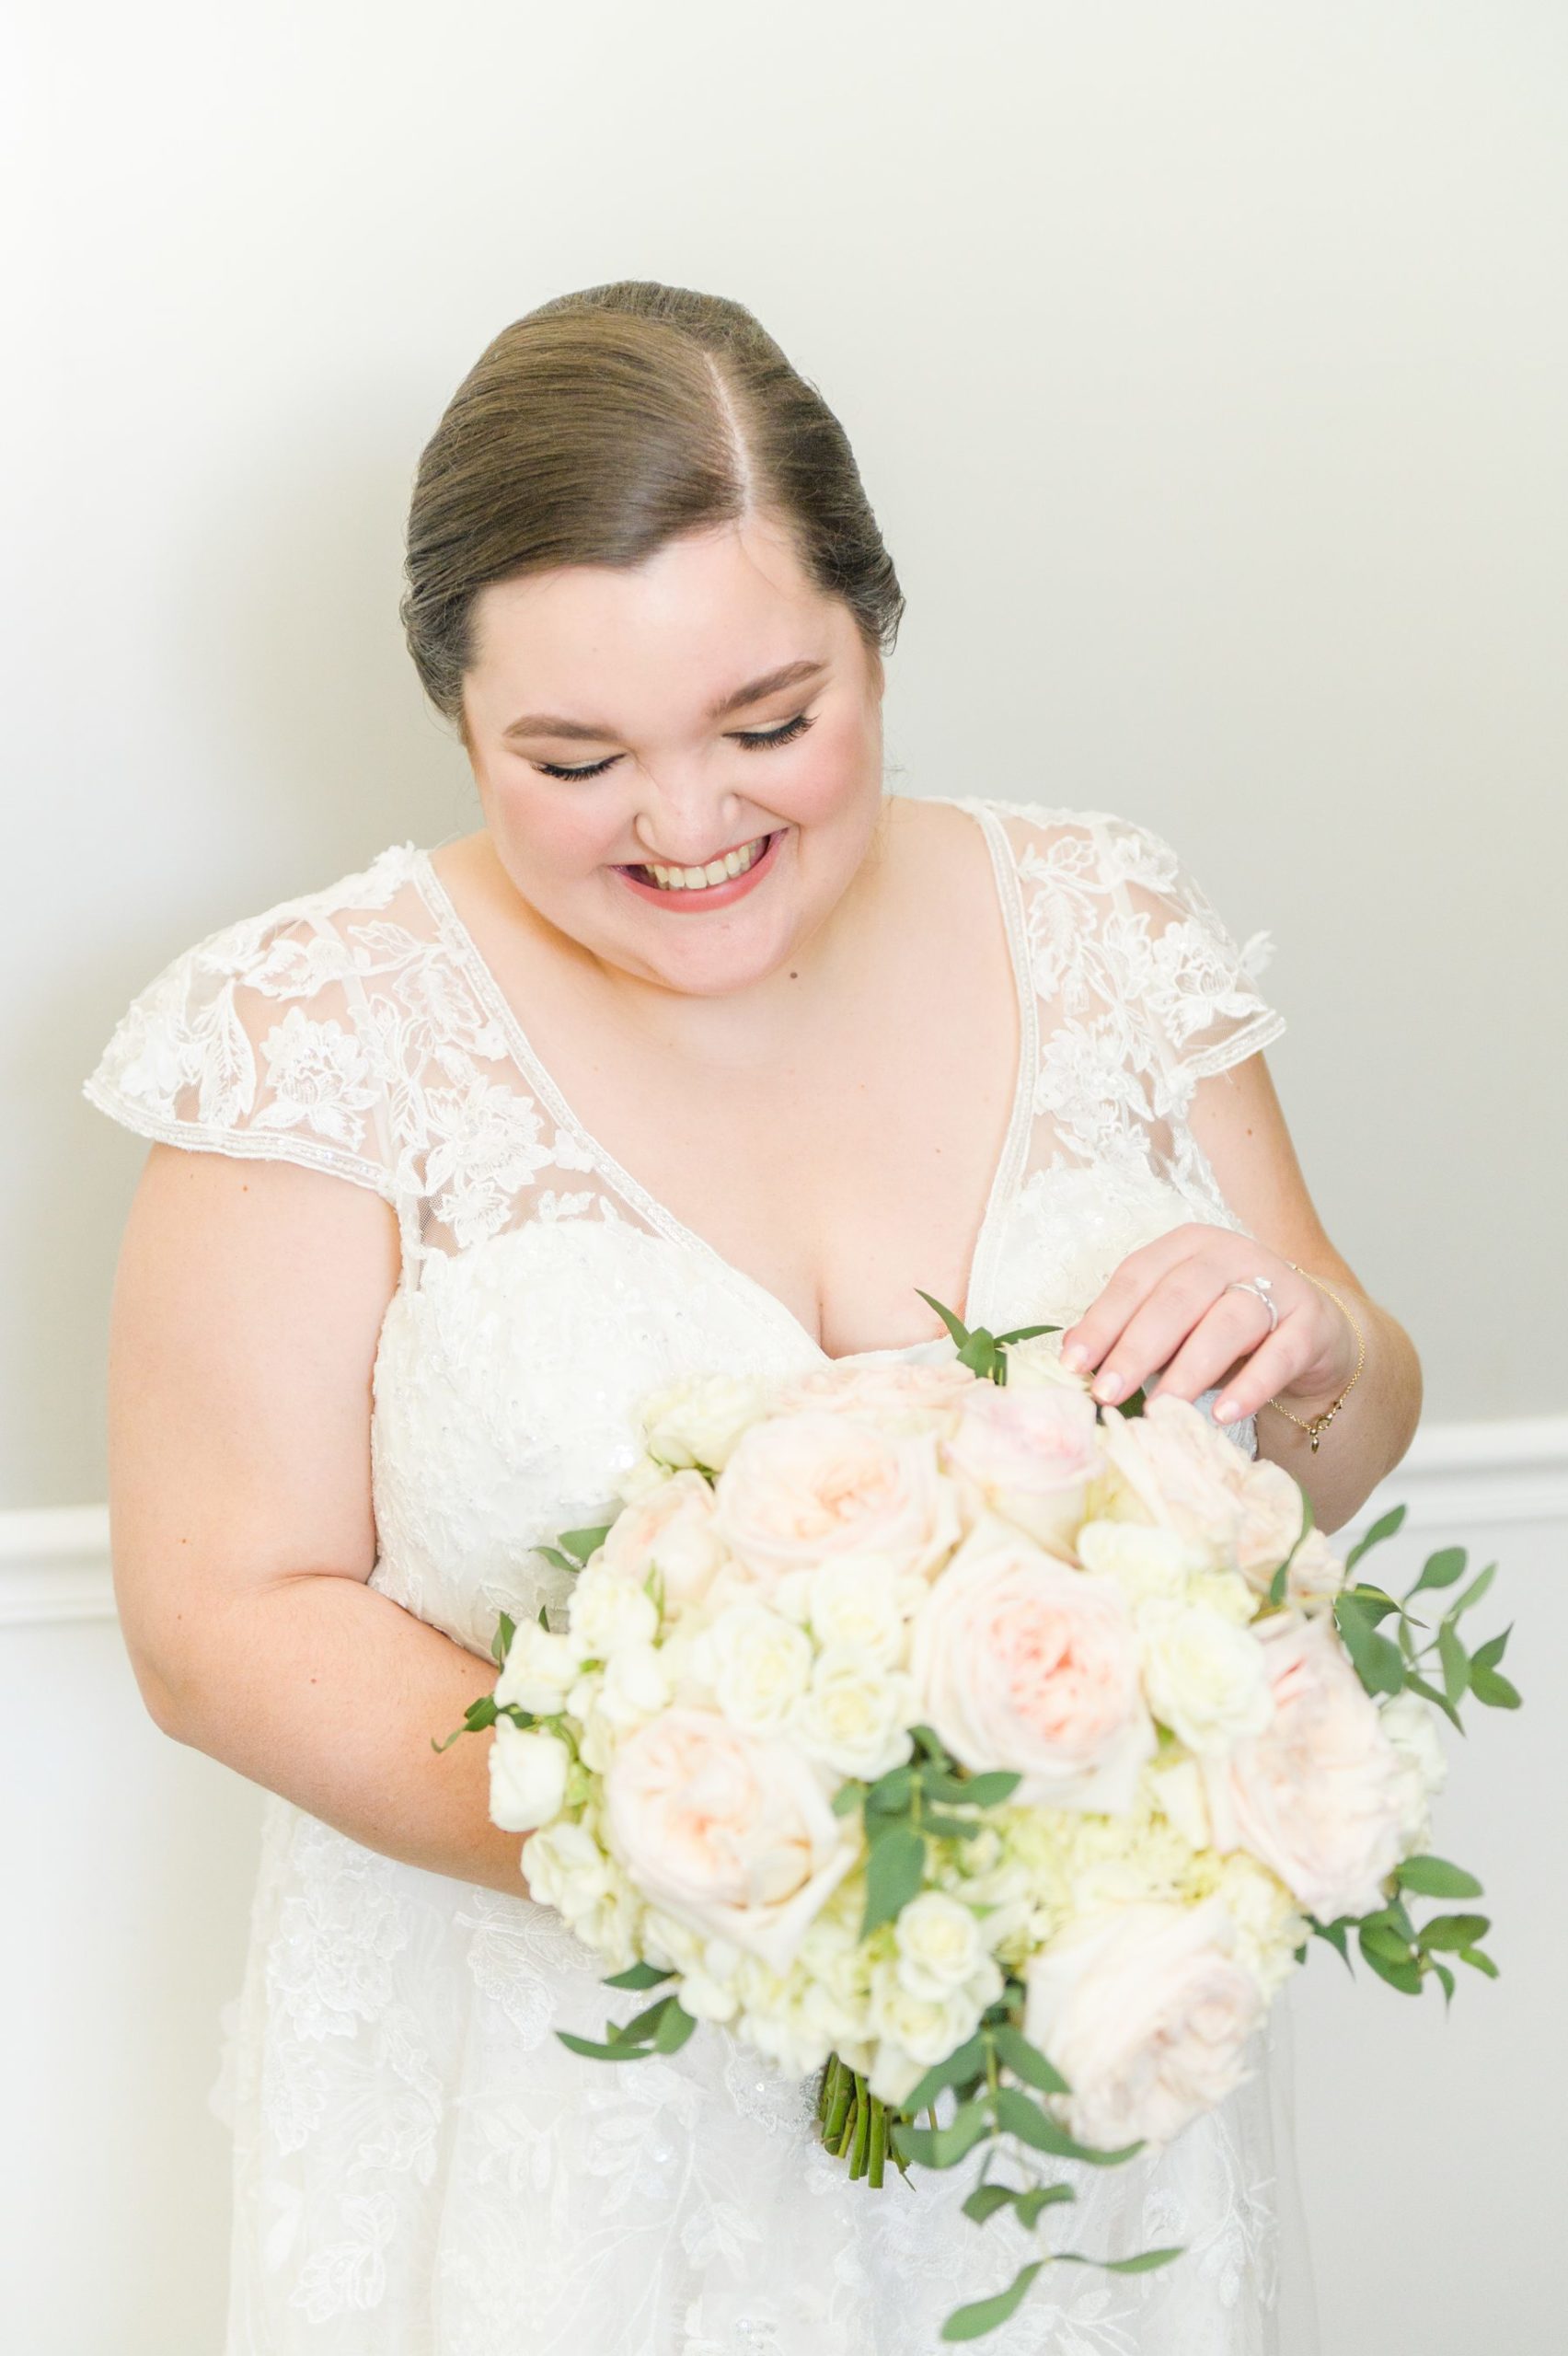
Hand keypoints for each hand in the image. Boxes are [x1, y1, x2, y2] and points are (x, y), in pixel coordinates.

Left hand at [1056, 1224, 1358, 1426]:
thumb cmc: (1225, 1329)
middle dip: (1136, 1348)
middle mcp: (1231, 1254)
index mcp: (1187, 1246)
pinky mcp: (1311, 1323)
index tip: (1073, 1365)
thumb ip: (1128, 1332)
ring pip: (1227, 1322)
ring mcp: (1276, 1284)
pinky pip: (1279, 1355)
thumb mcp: (1175, 1325)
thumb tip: (1072, 1354)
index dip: (1103, 1321)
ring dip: (1189, 1369)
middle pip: (1177, 1298)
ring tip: (1159, 1410)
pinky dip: (1250, 1386)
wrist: (1311, 1334)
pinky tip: (1222, 1415)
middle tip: (1107, 1393)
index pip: (1136, 1278)